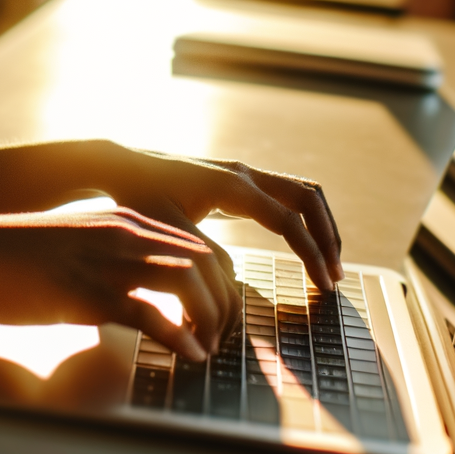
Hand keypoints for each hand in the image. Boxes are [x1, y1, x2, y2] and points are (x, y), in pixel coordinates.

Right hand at [0, 207, 235, 360]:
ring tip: (210, 348)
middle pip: (205, 262)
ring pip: (189, 281)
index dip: (222, 283)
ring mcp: (103, 262)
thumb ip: (108, 263)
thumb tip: (135, 297)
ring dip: (210, 318)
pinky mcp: (82, 294)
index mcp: (122, 221)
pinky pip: (150, 313)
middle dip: (226, 303)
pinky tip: (188, 355)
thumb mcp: (71, 250)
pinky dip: (180, 337)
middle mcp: (121, 234)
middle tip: (224, 338)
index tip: (221, 316)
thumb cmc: (5, 259)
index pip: (199, 246)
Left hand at [82, 145, 343, 290]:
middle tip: (335, 277)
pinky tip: (302, 247)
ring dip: (320, 226)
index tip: (325, 286)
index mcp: (232, 186)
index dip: (311, 255)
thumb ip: (201, 256)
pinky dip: (302, 220)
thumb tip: (234, 287)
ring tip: (328, 264)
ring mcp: (242, 174)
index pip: (288, 221)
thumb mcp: (165, 230)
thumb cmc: (137, 198)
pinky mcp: (236, 182)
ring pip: (301, 193)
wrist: (119, 166)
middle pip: (308, 198)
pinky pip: (284, 196)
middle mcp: (244, 174)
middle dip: (328, 237)